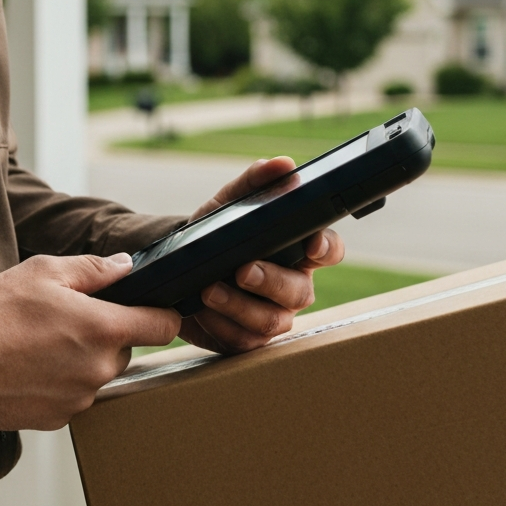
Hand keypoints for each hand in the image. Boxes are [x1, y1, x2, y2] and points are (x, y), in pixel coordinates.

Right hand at [0, 253, 179, 430]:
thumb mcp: (45, 272)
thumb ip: (95, 269)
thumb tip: (126, 266)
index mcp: (104, 328)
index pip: (163, 326)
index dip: (161, 314)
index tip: (151, 309)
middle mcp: (99, 369)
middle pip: (127, 350)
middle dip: (107, 334)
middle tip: (68, 320)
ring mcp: (80, 398)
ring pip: (99, 373)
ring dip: (84, 360)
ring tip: (43, 344)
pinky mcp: (58, 419)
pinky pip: (75, 396)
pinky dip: (62, 382)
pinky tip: (32, 367)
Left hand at [178, 157, 344, 354]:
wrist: (177, 268)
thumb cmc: (214, 233)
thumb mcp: (228, 204)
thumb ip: (254, 182)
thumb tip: (282, 164)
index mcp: (296, 250)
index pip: (328, 250)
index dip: (326, 248)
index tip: (311, 243)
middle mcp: (292, 285)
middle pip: (299, 291)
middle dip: (270, 281)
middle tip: (242, 269)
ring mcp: (273, 315)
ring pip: (271, 321)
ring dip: (238, 306)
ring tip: (208, 291)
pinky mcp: (248, 339)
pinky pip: (243, 340)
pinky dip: (219, 325)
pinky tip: (201, 311)